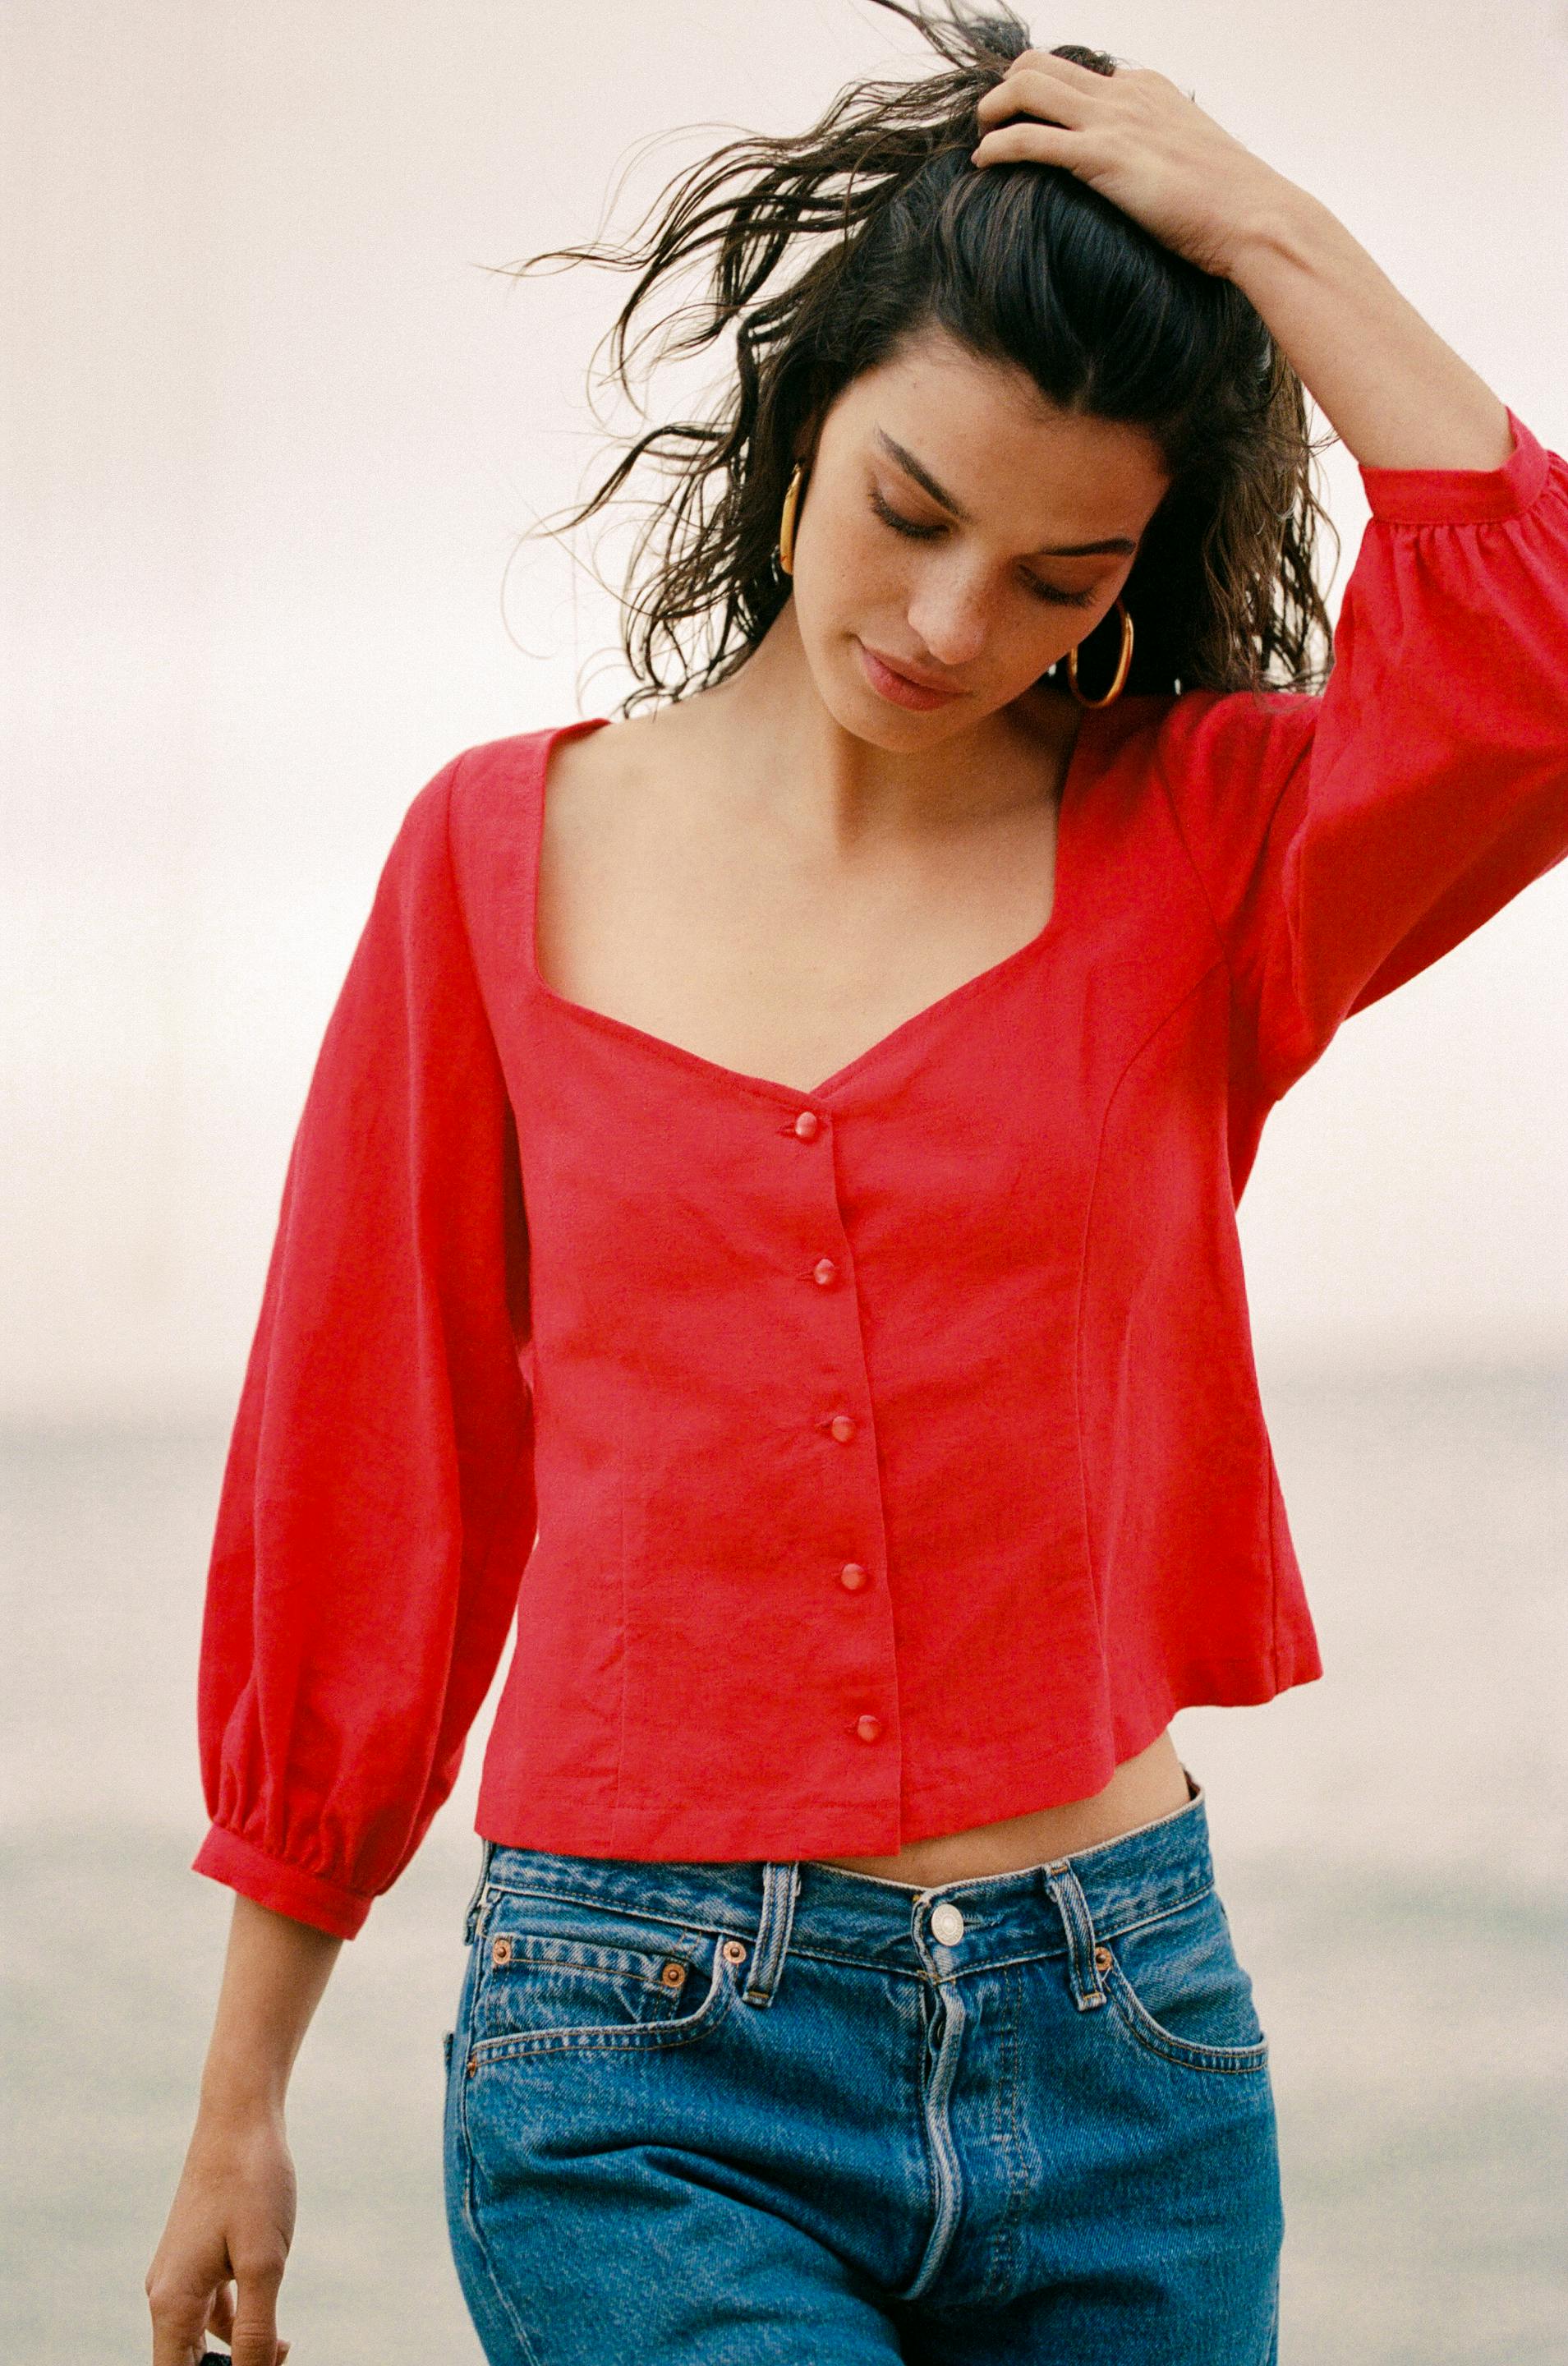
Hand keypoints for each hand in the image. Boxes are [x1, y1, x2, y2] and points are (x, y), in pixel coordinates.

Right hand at [145, 2105, 295, 2365]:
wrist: (240, 2118)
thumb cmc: (252, 2184)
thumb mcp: (264, 2263)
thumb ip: (257, 2331)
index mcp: (171, 2303)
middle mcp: (165, 2294)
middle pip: (187, 2365)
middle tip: (280, 2359)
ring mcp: (179, 2275)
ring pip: (202, 2340)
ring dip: (238, 2353)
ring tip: (284, 2350)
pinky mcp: (196, 2259)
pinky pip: (212, 2311)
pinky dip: (239, 2324)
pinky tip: (274, 2324)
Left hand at [971, 49, 1290, 279]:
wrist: (1257, 218)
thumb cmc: (1231, 206)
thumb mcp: (1189, 162)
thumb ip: (1157, 155)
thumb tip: (1143, 179)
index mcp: (1147, 90)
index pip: (1081, 73)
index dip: (1045, 96)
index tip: (1027, 122)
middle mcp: (1126, 94)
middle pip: (1043, 64)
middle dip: (1007, 88)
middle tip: (991, 123)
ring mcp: (1114, 121)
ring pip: (1028, 86)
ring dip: (993, 108)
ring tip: (981, 137)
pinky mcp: (1103, 157)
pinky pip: (1030, 138)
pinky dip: (998, 147)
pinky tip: (983, 165)